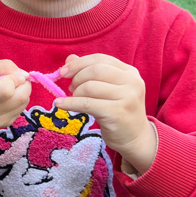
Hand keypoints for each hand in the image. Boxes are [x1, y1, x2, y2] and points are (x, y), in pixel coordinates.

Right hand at [0, 60, 31, 136]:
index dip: (12, 78)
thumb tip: (24, 75)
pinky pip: (22, 107)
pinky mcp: (6, 124)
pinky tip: (7, 98)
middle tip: (13, 78)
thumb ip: (2, 66)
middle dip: (23, 83)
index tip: (7, 75)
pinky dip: (19, 99)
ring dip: (22, 90)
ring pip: (24, 101)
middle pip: (21, 96)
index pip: (6, 89)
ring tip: (8, 88)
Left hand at [55, 54, 157, 173]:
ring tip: (74, 99)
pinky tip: (60, 104)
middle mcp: (132, 82)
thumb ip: (90, 72)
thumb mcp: (107, 89)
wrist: (135, 138)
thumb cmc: (118, 111)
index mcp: (130, 72)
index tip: (63, 71)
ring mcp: (127, 97)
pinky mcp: (117, 113)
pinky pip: (86, 104)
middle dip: (77, 78)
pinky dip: (70, 103)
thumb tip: (69, 58)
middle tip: (71, 88)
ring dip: (75, 93)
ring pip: (90, 87)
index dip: (78, 63)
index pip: (100, 59)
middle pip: (94, 70)